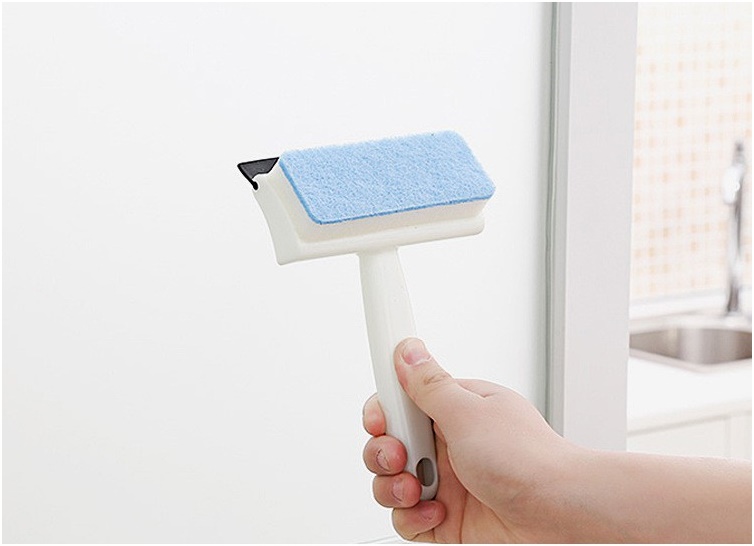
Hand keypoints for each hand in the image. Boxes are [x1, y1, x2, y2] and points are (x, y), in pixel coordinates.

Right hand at [362, 338, 575, 542]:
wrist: (559, 514)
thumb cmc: (528, 460)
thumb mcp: (469, 412)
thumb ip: (429, 385)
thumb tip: (407, 352)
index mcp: (455, 410)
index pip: (402, 403)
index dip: (384, 412)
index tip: (379, 420)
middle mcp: (448, 445)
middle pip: (389, 443)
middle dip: (384, 451)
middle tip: (401, 456)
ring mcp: (446, 483)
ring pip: (391, 482)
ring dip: (394, 487)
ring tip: (417, 488)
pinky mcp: (445, 518)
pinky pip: (406, 517)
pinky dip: (412, 517)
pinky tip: (436, 512)